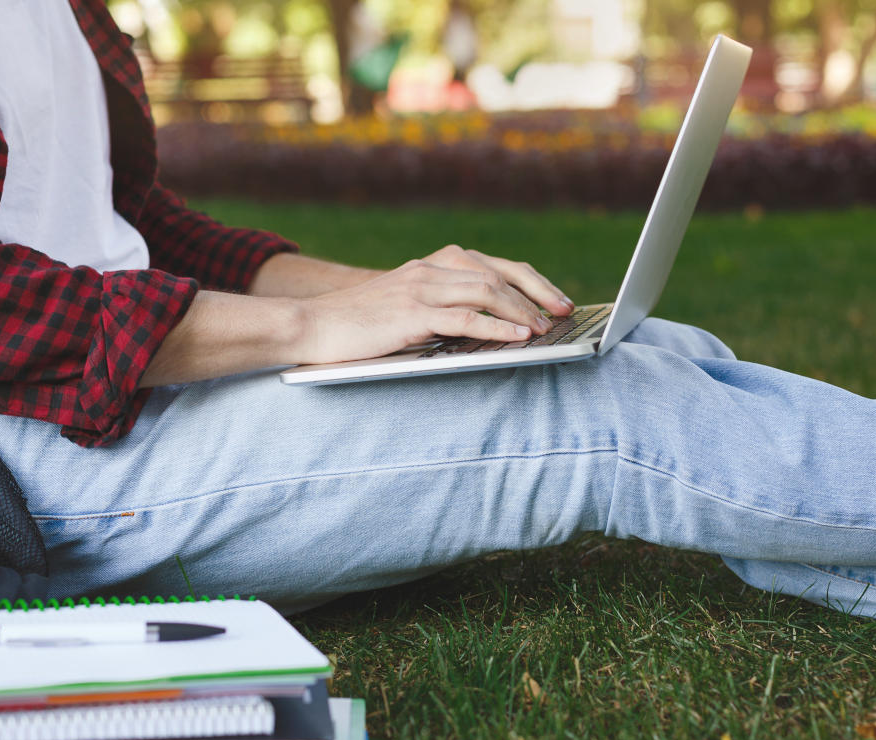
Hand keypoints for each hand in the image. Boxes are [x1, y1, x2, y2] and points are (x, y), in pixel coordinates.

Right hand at [295, 245, 574, 364]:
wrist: (311, 326)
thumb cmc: (359, 326)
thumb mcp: (407, 309)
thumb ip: (443, 310)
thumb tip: (490, 328)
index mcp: (432, 266)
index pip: (493, 266)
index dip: (530, 282)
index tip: (556, 300)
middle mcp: (430, 269)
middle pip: (498, 273)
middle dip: (537, 292)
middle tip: (564, 311)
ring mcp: (421, 288)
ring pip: (486, 290)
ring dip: (523, 310)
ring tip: (547, 327)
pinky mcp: (412, 313)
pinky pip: (465, 317)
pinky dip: (497, 326)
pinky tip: (519, 336)